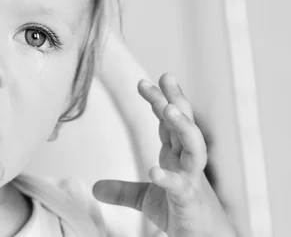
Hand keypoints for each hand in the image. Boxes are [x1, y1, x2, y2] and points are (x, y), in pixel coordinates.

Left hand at [92, 73, 234, 235]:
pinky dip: (168, 178)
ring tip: (169, 109)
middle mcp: (187, 163)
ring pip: (194, 148)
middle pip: (183, 125)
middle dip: (175, 100)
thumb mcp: (146, 200)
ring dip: (183, 127)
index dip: (158, 101)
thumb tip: (96, 188)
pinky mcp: (190, 203)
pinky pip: (180, 187)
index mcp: (176, 157)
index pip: (168, 123)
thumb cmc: (181, 215)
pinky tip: (154, 171)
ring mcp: (192, 181)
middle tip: (166, 76)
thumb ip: (123, 191)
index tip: (143, 82)